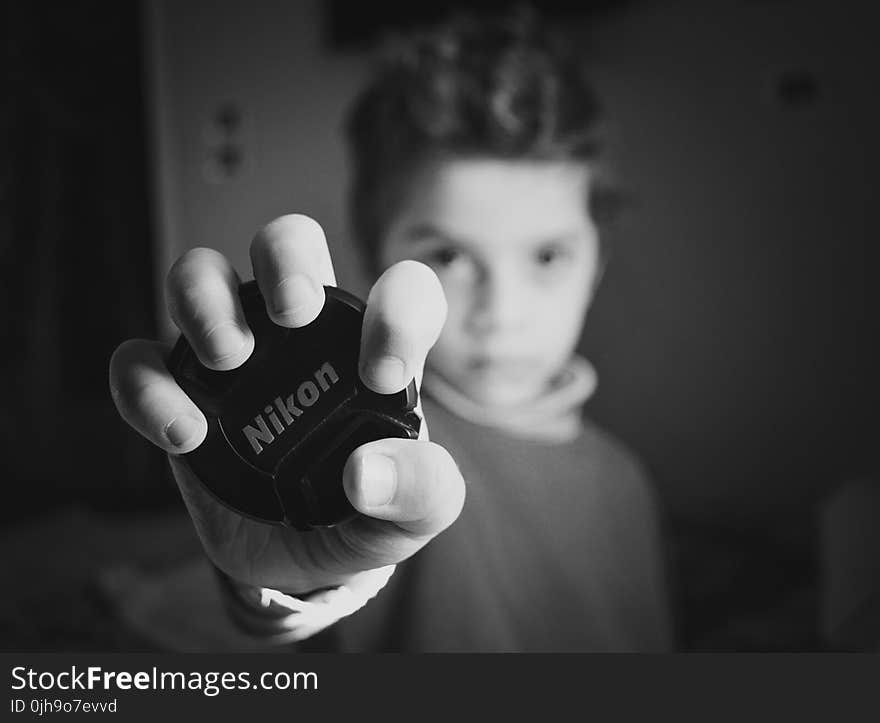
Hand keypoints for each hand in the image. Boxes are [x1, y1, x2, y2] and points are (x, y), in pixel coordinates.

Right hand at [109, 214, 464, 592]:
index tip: (380, 376)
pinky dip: (149, 386)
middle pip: (287, 242)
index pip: (401, 290)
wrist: (300, 561)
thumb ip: (421, 493)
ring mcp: (234, 358)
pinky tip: (185, 434)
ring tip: (231, 359)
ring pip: (201, 275)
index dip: (398, 311)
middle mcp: (300, 337)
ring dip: (206, 301)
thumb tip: (368, 473)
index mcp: (369, 350)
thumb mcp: (412, 520)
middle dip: (286, 258)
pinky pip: (139, 362)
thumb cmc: (363, 518)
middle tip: (293, 313)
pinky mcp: (179, 394)